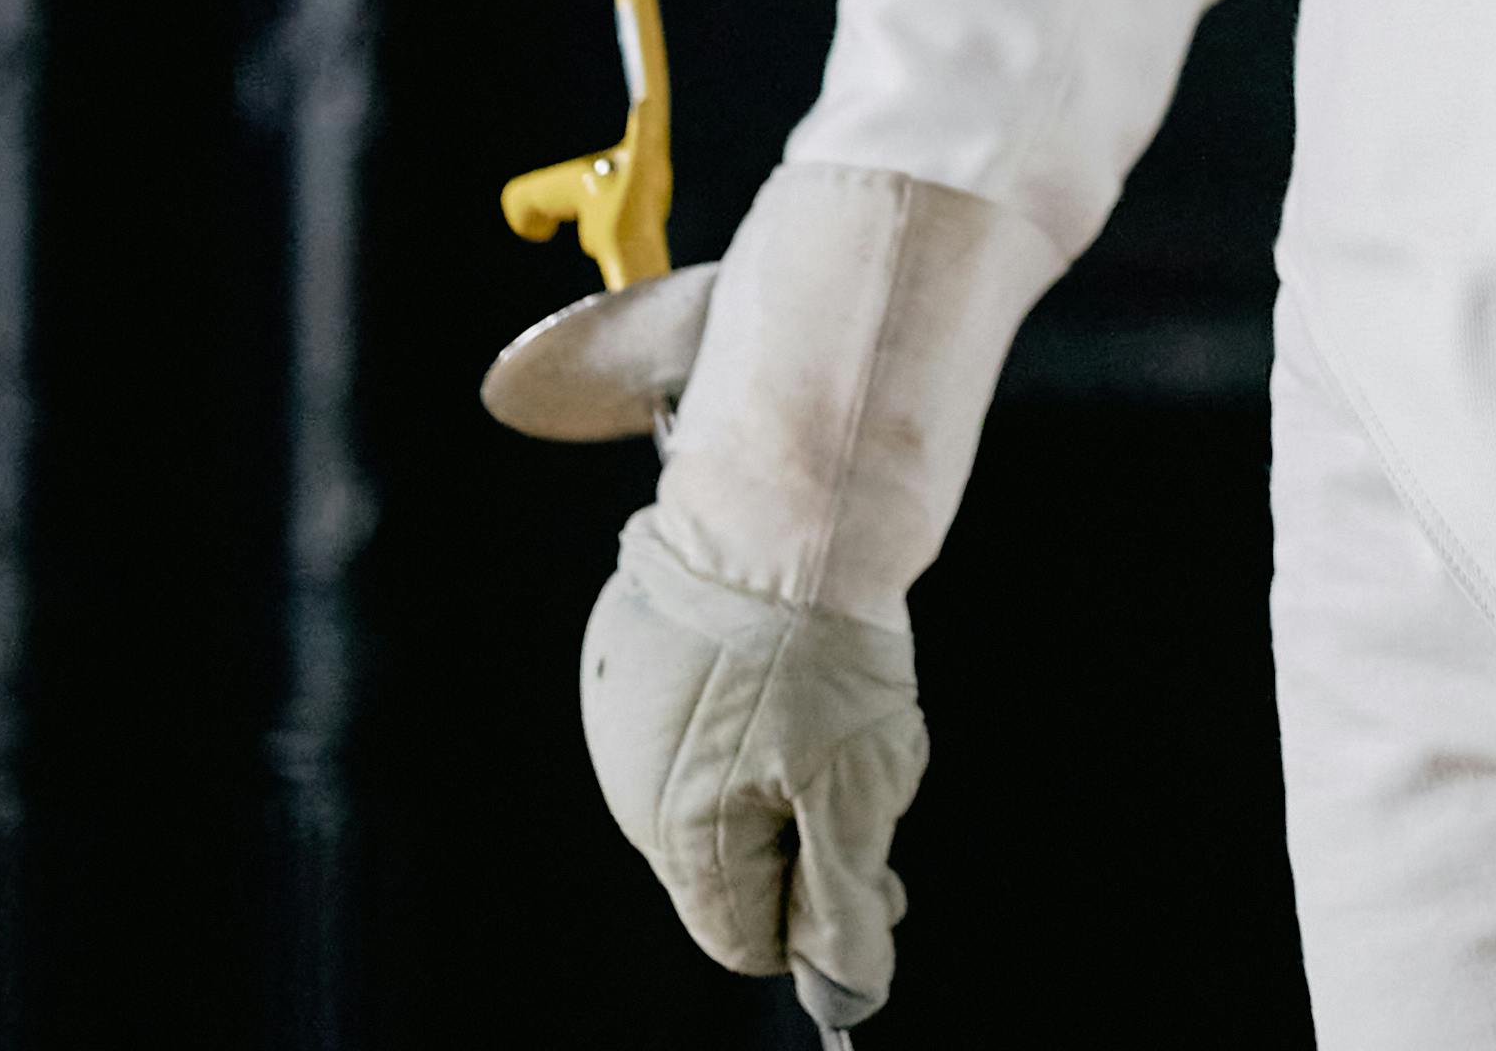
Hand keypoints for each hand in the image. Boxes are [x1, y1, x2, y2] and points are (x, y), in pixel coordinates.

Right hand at [585, 522, 925, 1011]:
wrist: (783, 506)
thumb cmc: (825, 645)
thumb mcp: (861, 789)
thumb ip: (846, 901)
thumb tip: (848, 990)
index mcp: (684, 836)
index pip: (744, 936)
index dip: (816, 923)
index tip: (876, 882)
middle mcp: (630, 790)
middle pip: (726, 864)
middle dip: (802, 840)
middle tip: (868, 778)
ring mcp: (619, 718)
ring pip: (708, 790)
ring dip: (773, 773)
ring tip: (832, 705)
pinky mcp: (624, 657)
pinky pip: (687, 718)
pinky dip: (740, 712)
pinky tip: (788, 665)